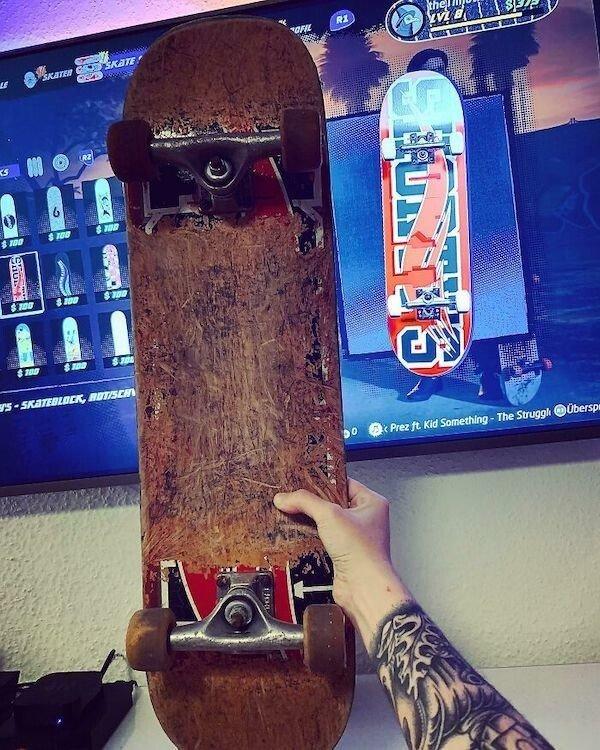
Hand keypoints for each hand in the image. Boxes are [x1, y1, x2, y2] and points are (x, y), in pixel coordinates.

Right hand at [274, 479, 412, 649]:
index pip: (344, 483)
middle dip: (313, 502)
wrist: (363, 587)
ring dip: (310, 521)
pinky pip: (324, 539)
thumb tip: (285, 497)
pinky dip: (311, 536)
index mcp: (372, 503)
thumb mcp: (329, 515)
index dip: (323, 481)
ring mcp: (355, 537)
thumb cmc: (362, 552)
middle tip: (294, 497)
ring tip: (292, 513)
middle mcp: (366, 519)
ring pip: (327, 522)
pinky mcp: (343, 554)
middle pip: (333, 502)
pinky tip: (297, 533)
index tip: (304, 480)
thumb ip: (305, 502)